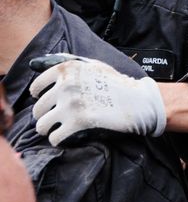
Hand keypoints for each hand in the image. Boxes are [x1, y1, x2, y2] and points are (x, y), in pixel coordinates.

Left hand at [29, 54, 165, 145]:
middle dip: (47, 116)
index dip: (42, 98)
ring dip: (50, 129)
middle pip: (38, 109)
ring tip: (61, 128)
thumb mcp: (92, 65)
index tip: (52, 102)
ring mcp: (71, 104)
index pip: (36, 88)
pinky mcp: (78, 122)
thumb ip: (65, 62)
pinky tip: (68, 136)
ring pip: (42, 125)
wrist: (139, 101)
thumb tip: (34, 64)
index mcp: (68, 69)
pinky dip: (59, 139)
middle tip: (60, 118)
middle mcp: (67, 84)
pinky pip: (54, 137)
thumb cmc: (115, 83)